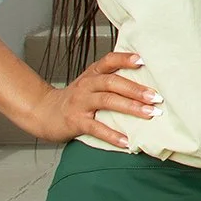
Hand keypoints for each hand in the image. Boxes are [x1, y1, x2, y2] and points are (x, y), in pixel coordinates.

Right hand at [25, 51, 162, 148]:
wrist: (44, 112)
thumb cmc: (75, 98)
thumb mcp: (90, 83)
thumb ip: (111, 79)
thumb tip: (144, 82)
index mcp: (92, 73)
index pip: (109, 60)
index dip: (125, 59)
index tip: (142, 61)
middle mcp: (87, 85)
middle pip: (112, 82)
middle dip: (136, 89)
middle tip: (156, 97)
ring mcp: (81, 103)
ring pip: (107, 101)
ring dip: (130, 108)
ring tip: (149, 114)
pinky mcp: (76, 121)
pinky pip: (96, 128)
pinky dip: (112, 135)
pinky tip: (126, 141)